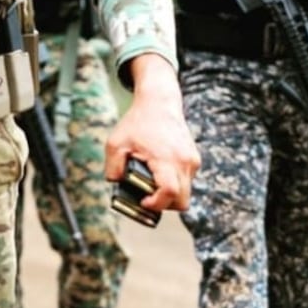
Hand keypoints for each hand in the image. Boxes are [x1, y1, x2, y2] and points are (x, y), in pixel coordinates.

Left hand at [106, 53, 199, 213]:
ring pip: (185, 193)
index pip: (169, 193)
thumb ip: (112, 168)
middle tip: (146, 197)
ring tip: (151, 183)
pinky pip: (186, 182)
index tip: (143, 201)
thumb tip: (116, 185)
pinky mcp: (194, 159)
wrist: (159, 102)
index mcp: (167, 159)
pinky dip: (173, 184)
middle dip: (164, 205)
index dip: (156, 204)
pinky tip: (158, 173)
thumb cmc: (138, 122)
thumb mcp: (115, 144)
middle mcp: (185, 162)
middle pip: (182, 202)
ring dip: (169, 195)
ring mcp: (192, 161)